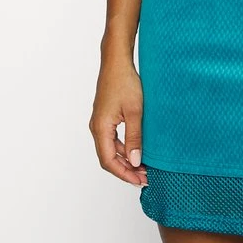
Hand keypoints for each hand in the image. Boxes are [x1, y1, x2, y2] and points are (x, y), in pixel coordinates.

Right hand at [89, 56, 147, 187]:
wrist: (116, 62)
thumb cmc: (125, 81)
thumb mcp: (135, 111)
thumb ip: (134, 138)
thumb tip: (135, 161)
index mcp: (100, 128)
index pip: (108, 161)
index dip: (124, 174)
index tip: (140, 181)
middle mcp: (96, 127)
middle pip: (108, 158)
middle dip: (126, 170)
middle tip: (145, 177)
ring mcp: (100, 122)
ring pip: (110, 150)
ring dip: (126, 160)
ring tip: (144, 167)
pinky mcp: (105, 117)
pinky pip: (112, 139)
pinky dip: (124, 148)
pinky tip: (138, 150)